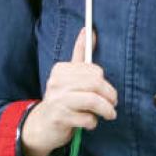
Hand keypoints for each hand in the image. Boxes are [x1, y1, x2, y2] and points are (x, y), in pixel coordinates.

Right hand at [20, 28, 117, 155]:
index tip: (108, 92)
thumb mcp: (69, 75)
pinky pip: (87, 118)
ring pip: (93, 101)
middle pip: (95, 84)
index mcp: (61, 69)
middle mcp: (57, 82)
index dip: (105, 82)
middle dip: (110, 95)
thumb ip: (80, 53)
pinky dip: (93, 122)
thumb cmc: (62, 98)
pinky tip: (89, 123)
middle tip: (113, 104)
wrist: (42, 125)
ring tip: (109, 114)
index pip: (94, 71)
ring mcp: (57, 100)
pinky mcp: (59, 118)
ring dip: (106, 110)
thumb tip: (88, 30)